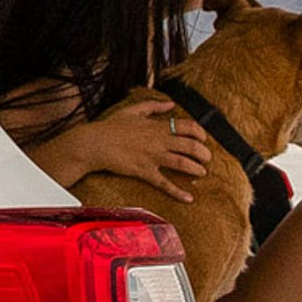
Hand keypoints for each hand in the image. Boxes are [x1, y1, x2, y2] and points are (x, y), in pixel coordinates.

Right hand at [82, 93, 211, 205]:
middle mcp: (158, 141)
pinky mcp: (144, 172)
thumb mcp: (132, 110)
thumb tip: (171, 104)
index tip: (204, 138)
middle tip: (208, 158)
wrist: (94, 144)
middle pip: (190, 145)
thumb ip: (154, 105)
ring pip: (182, 163)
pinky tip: (189, 197)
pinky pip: (165, 183)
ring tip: (202, 172)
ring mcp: (152, 157)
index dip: (200, 133)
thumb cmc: (111, 126)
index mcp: (157, 126)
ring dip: (196, 169)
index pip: (187, 127)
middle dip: (204, 153)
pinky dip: (178, 192)